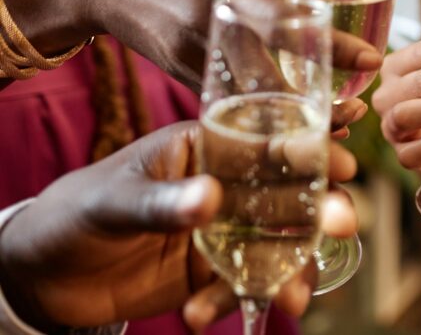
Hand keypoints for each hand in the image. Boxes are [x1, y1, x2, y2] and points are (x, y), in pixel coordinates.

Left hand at [0, 121, 358, 331]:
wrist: (44, 276)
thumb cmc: (74, 214)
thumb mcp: (112, 202)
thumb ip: (161, 202)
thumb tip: (211, 199)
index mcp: (206, 146)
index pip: (266, 139)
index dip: (309, 147)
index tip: (341, 162)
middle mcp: (226, 184)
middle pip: (289, 192)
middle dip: (319, 210)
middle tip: (343, 224)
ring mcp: (225, 228)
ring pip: (280, 243)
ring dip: (293, 268)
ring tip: (289, 299)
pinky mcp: (215, 269)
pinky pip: (247, 282)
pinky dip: (241, 300)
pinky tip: (202, 315)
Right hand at [2, 0, 381, 89]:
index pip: (284, 22)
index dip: (330, 45)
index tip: (371, 60)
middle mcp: (209, 27)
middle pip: (271, 82)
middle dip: (316, 106)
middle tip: (359, 110)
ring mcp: (193, 58)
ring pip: (252, 104)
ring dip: (295, 119)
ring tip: (341, 122)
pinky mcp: (183, 76)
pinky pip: (232, 102)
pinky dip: (266, 114)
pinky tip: (299, 118)